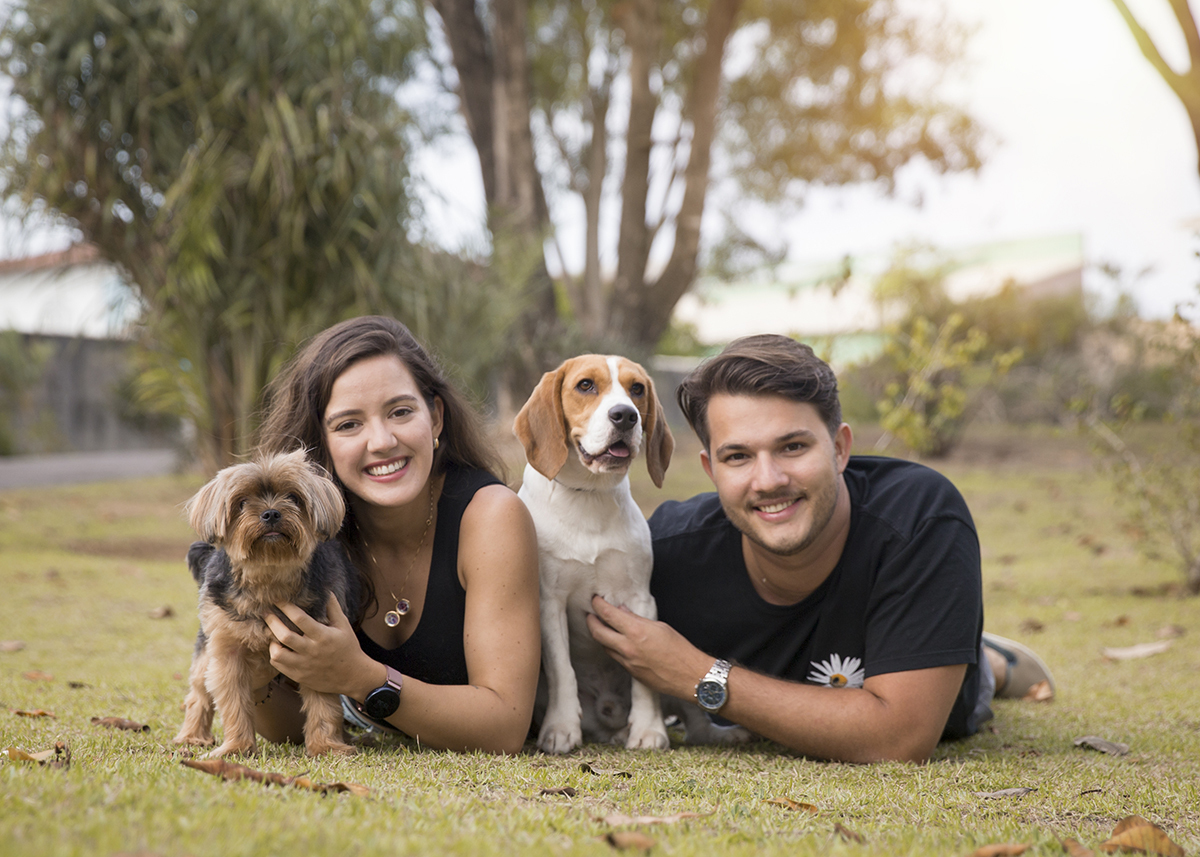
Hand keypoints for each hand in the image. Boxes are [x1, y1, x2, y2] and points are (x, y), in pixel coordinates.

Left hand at [264, 594, 373, 695]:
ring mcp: (304, 665)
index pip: (300, 619)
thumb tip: (324, 589)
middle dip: (272, 621)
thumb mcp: (343, 625)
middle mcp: (312, 651)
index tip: (278, 599)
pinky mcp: (299, 676)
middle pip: (284, 636)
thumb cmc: (348, 647)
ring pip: (277, 654)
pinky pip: (278, 666)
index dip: (286, 607)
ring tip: (271, 632)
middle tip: (266, 611)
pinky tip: (278, 646)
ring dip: (271, 641)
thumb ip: (332, 607)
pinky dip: (274, 654)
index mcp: (323, 636)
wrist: (352, 676)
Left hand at [585, 594, 711, 698]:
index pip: (608, 615)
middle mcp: (627, 648)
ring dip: (601, 636)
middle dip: (591, 621)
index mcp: (636, 632)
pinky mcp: (631, 673)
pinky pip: (615, 658)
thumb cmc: (680, 650)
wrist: (690, 676)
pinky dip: (613, 648)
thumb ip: (638, 620)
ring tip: (602, 627)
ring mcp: (627, 662)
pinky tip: (617, 642)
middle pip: (597, 633)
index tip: (595, 600)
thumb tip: (623, 612)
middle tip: (590, 614)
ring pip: (604, 647)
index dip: (598, 605)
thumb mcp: (660, 627)